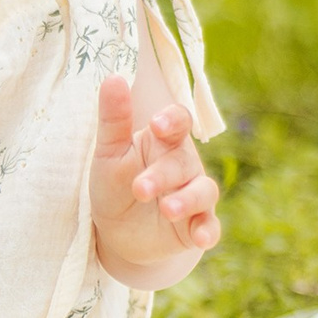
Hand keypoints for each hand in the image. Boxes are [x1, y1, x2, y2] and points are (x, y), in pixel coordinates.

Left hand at [89, 75, 221, 275]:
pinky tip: (201, 239)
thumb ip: (113, 119)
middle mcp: (184, 164)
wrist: (115, 233)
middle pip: (183, 161)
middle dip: (163, 175)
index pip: (178, 121)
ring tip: (168, 210)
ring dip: (188, 200)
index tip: (157, 125)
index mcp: (163, 141)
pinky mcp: (196, 225)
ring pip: (203, 191)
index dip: (172, 121)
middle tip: (140, 188)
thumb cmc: (114, 185)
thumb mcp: (108, 153)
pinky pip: (209, 226)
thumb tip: (114, 77)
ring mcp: (193, 195)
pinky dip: (207, 231)